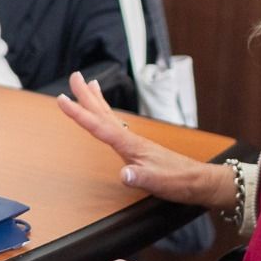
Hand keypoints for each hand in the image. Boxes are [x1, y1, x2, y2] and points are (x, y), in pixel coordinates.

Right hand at [57, 71, 229, 207]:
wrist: (198, 181)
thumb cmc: (179, 182)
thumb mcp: (159, 183)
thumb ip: (141, 178)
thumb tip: (123, 174)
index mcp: (130, 145)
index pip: (99, 127)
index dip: (79, 113)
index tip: (62, 99)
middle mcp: (130, 138)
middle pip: (103, 113)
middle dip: (87, 95)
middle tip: (74, 76)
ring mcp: (134, 140)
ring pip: (109, 116)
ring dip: (97, 100)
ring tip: (88, 83)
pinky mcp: (136, 146)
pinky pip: (116, 124)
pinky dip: (107, 114)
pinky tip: (105, 112)